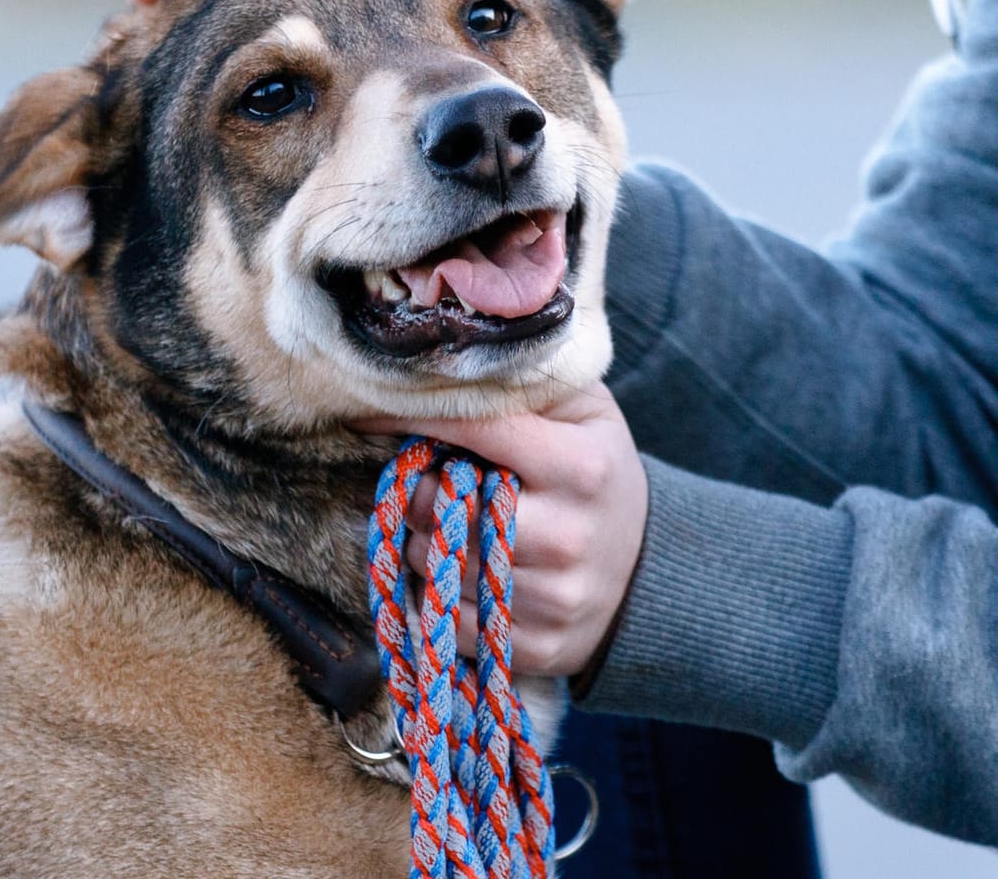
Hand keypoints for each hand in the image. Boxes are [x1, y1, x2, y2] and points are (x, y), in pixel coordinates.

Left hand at [356, 384, 648, 678]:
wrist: (646, 569)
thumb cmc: (594, 472)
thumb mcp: (582, 413)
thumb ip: (524, 384)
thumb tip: (440, 365)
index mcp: (579, 467)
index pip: (475, 432)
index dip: (413, 418)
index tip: (365, 411)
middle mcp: (567, 536)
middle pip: (443, 512)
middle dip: (418, 493)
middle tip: (424, 483)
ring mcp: (554, 598)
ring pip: (437, 567)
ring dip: (421, 544)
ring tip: (446, 527)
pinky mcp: (539, 647)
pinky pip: (450, 623)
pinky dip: (437, 597)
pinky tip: (457, 573)